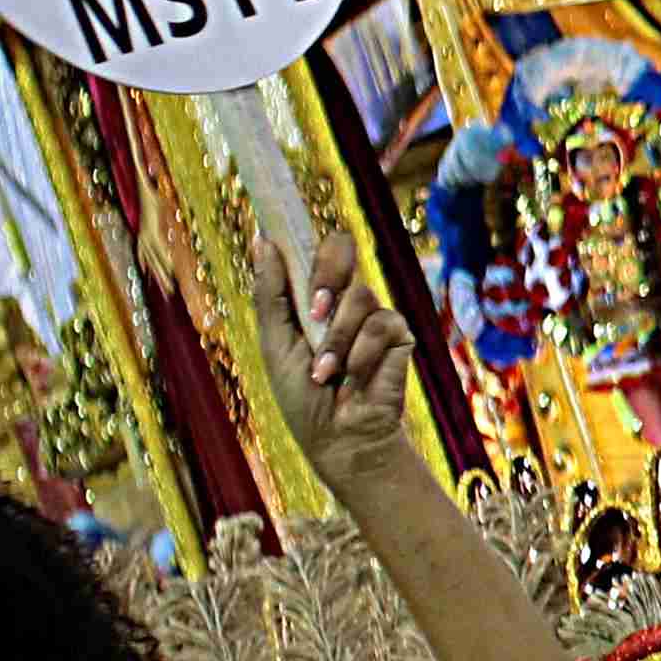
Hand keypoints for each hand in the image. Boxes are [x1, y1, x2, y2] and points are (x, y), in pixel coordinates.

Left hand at [245, 245, 426, 481]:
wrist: (338, 437)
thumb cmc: (301, 398)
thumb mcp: (275, 345)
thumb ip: (271, 295)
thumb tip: (262, 242)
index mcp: (310, 297)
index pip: (310, 249)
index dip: (298, 230)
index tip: (277, 223)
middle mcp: (342, 299)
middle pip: (342, 248)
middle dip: (327, 274)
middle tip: (314, 309)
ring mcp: (372, 314)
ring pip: (358, 296)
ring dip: (336, 339)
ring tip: (327, 373)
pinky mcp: (398, 335)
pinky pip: (382, 324)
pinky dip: (361, 353)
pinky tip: (354, 377)